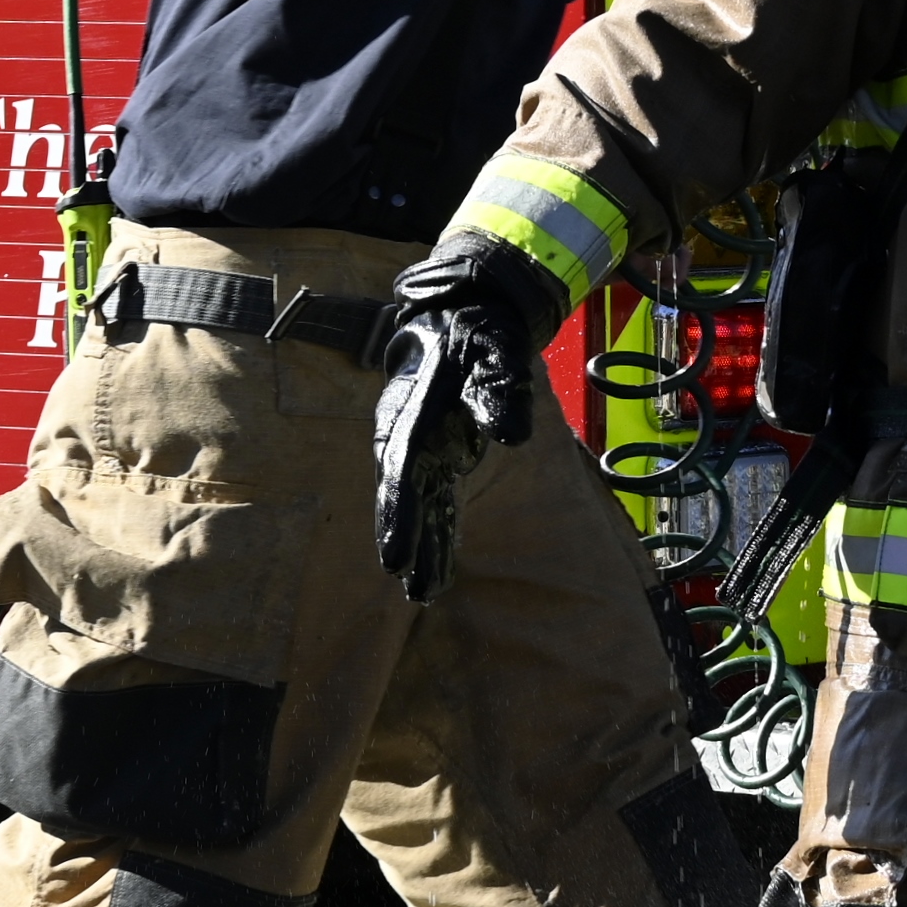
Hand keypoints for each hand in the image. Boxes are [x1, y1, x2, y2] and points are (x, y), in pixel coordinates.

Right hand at [370, 238, 550, 603]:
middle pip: (402, 493)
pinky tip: (439, 570)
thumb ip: (500, 390)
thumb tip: (511, 437)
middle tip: (407, 581)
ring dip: (423, 546)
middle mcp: (406, 432)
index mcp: (414, 409)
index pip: (402, 469)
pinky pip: (435, 499)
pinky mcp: (435, 454)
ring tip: (424, 592)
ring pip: (419, 503)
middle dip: (404, 537)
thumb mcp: (494, 351)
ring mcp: (419, 446)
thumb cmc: (476, 332)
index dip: (399, 515)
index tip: (395, 556)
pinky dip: (437, 532)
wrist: (461, 314)